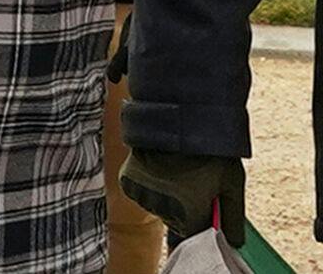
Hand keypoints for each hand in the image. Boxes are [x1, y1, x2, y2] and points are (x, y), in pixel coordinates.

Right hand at [119, 148, 245, 246]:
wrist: (177, 120)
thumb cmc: (210, 152)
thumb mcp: (232, 183)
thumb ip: (233, 217)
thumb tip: (236, 243)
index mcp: (189, 215)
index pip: (194, 234)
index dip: (201, 221)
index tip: (204, 206)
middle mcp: (163, 209)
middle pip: (174, 221)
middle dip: (183, 209)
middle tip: (192, 184)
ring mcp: (143, 195)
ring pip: (155, 207)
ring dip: (164, 197)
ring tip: (175, 172)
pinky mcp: (127, 182)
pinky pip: (138, 193)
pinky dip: (146, 186)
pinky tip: (157, 169)